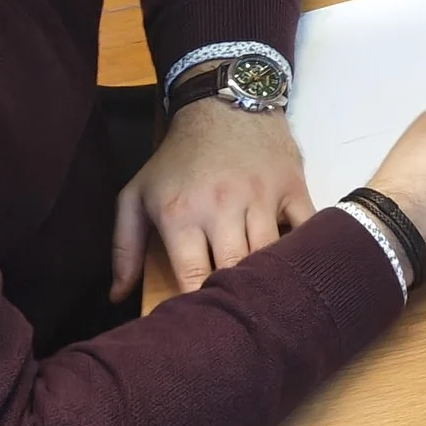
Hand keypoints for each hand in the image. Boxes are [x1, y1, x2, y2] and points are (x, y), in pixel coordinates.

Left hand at [111, 100, 312, 299]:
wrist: (222, 104)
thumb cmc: (177, 158)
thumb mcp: (136, 196)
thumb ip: (123, 248)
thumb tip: (118, 296)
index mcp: (181, 214)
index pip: (192, 277)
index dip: (198, 304)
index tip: (201, 321)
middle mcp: (223, 207)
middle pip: (235, 269)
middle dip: (235, 295)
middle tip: (234, 314)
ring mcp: (262, 196)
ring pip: (271, 253)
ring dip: (267, 276)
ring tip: (263, 296)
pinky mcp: (292, 186)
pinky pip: (307, 227)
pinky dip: (306, 248)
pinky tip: (299, 265)